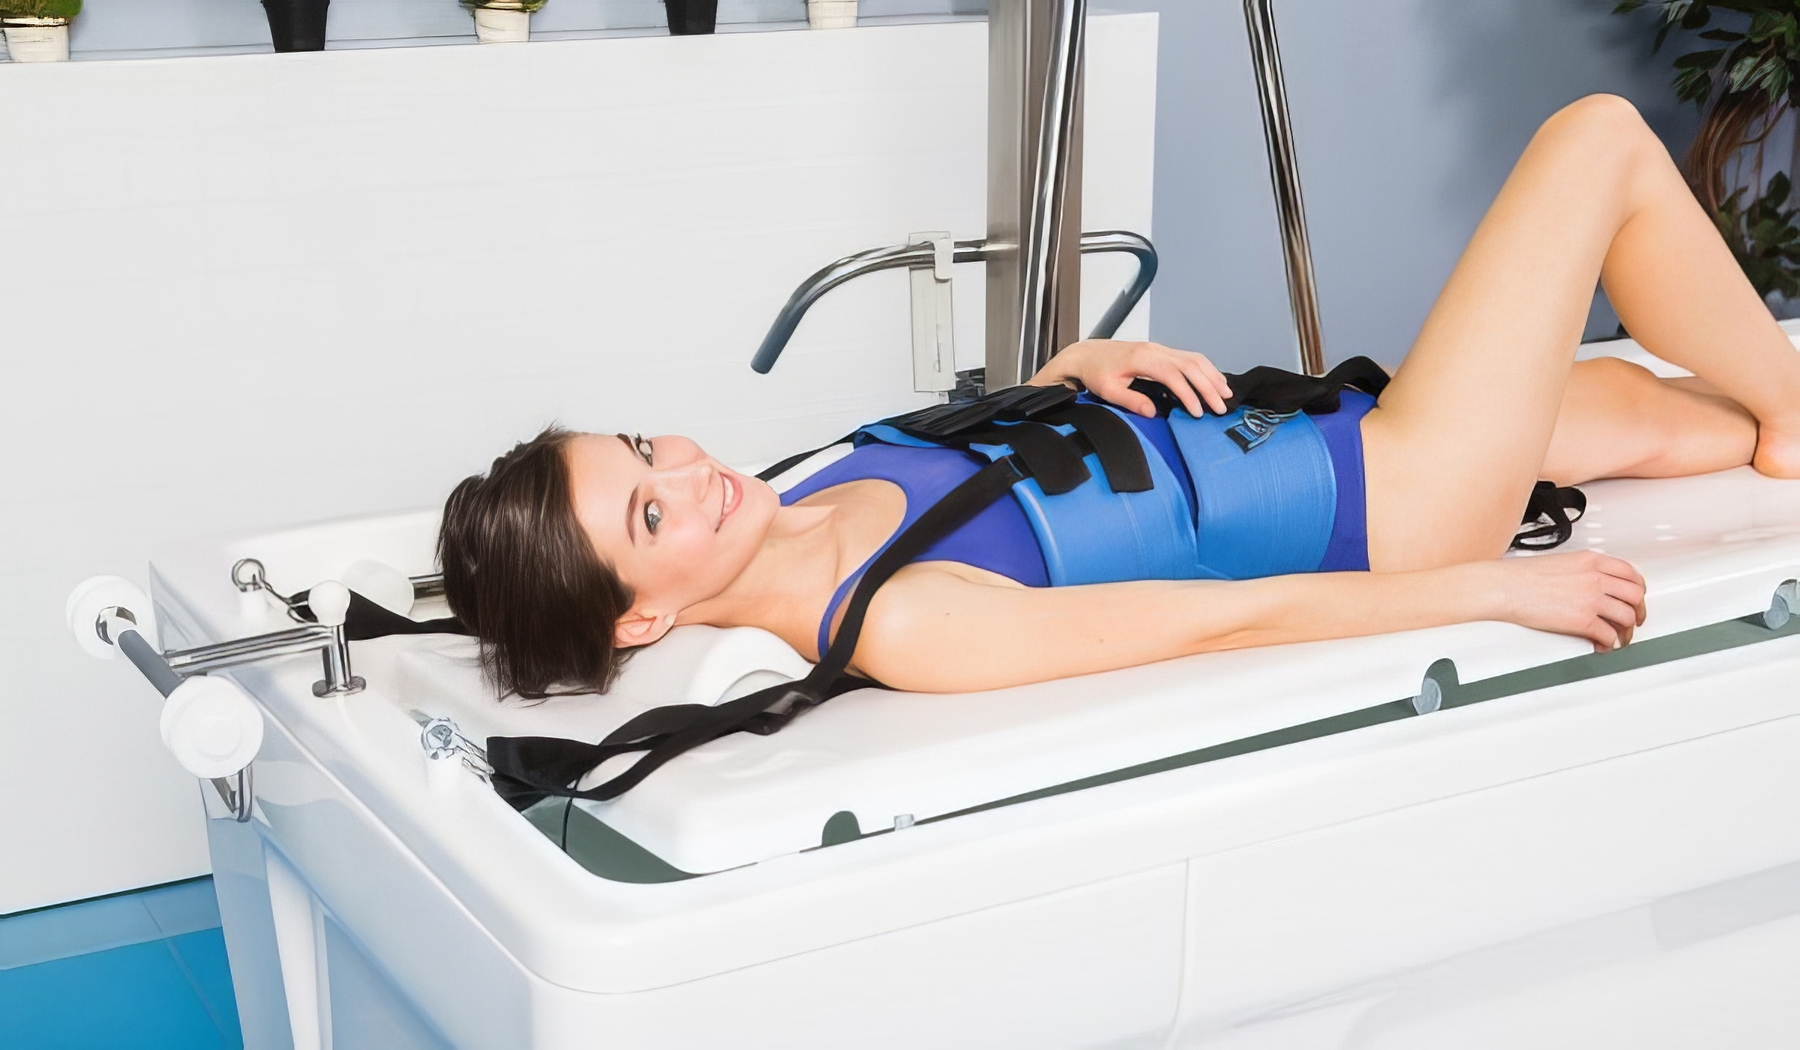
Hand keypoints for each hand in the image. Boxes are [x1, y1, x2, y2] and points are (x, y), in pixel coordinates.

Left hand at [1028, 339, 1232, 416]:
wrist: (1088, 354)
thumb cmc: (1096, 373)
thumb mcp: (1108, 390)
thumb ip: (1130, 400)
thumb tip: (1152, 412)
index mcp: (1143, 359)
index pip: (1174, 376)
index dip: (1189, 394)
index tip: (1198, 412)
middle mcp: (1156, 350)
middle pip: (1191, 366)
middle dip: (1208, 387)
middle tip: (1221, 408)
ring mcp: (1160, 348)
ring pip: (1194, 359)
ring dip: (1212, 375)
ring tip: (1226, 394)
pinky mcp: (1162, 351)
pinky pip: (1189, 357)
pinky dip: (1206, 368)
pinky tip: (1215, 380)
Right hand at [1477, 551, 1646, 650]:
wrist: (1505, 587)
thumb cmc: (1522, 576)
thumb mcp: (1561, 562)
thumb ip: (1584, 571)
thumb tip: (1594, 585)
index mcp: (1591, 561)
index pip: (1631, 573)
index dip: (1638, 589)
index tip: (1635, 598)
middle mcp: (1596, 578)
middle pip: (1635, 595)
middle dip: (1638, 611)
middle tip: (1633, 621)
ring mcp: (1591, 599)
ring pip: (1627, 617)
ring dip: (1626, 632)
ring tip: (1618, 638)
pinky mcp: (1583, 620)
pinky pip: (1609, 635)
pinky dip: (1610, 644)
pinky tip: (1602, 645)